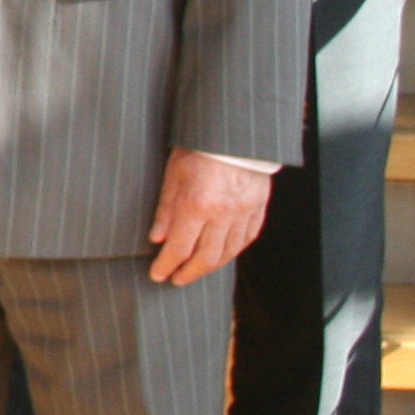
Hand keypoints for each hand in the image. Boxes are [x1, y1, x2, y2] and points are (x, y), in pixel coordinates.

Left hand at [148, 148, 273, 285]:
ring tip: (194, 271)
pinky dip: (230, 253)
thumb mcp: (172, 175)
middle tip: (175, 279)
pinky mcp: (257, 210)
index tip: (157, 275)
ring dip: (209, 267)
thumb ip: (165, 210)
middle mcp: (223, 215)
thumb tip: (157, 239)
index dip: (166, 266)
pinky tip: (219, 256)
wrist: (234, 135)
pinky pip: (245, 241)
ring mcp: (244, 214)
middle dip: (188, 273)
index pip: (179, 249)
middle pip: (205, 258)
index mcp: (197, 205)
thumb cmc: (198, 149)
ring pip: (227, 254)